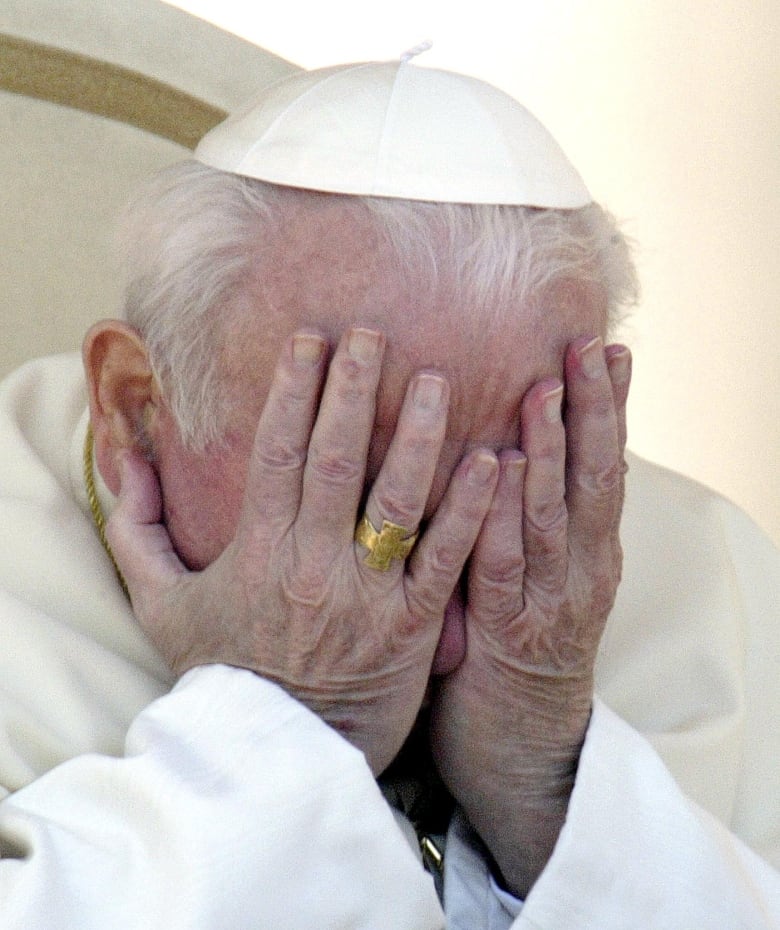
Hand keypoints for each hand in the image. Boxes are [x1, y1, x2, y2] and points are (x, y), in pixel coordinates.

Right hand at [107, 328, 498, 774]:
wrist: (280, 753)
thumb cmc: (224, 671)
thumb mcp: (161, 604)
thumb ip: (138, 529)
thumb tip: (123, 457)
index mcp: (258, 551)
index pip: (278, 453)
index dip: (295, 391)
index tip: (311, 340)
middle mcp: (314, 564)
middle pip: (337, 461)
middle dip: (354, 391)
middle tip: (373, 334)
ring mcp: (368, 596)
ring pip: (399, 501)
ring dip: (419, 436)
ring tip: (437, 380)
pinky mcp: (412, 625)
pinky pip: (446, 559)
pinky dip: (470, 509)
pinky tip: (493, 461)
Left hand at [430, 336, 630, 896]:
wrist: (521, 748)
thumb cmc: (517, 648)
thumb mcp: (539, 575)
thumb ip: (533, 518)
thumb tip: (517, 445)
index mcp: (590, 552)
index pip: (605, 467)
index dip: (609, 407)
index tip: (608, 347)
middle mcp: (582, 571)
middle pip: (594, 480)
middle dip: (592, 411)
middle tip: (588, 347)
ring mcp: (550, 604)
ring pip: (554, 515)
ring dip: (552, 452)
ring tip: (544, 391)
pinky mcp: (508, 635)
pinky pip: (503, 565)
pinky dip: (504, 514)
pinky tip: (501, 469)